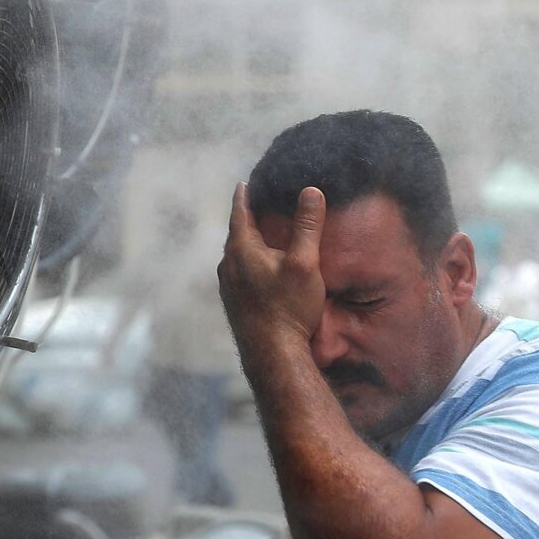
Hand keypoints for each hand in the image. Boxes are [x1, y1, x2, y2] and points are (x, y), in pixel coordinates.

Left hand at [217, 182, 326, 356]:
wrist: (272, 354)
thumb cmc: (289, 307)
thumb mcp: (304, 263)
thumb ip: (307, 227)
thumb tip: (311, 191)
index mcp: (240, 250)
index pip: (239, 214)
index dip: (243, 197)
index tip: (243, 184)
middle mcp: (227, 266)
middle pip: (236, 234)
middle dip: (245, 218)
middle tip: (253, 204)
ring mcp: (227, 286)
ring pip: (236, 255)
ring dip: (247, 242)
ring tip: (258, 234)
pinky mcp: (234, 302)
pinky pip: (239, 272)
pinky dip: (248, 261)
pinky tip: (260, 269)